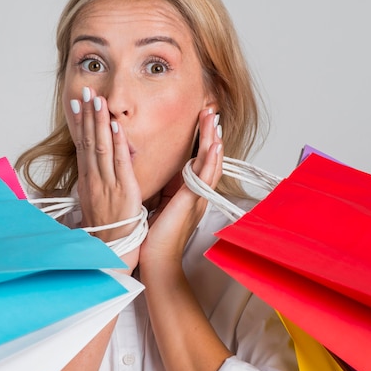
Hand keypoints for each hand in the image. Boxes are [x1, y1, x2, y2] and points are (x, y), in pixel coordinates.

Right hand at [66, 86, 142, 271]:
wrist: (112, 249)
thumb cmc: (106, 226)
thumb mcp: (94, 199)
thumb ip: (94, 179)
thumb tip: (93, 163)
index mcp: (87, 180)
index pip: (81, 145)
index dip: (79, 123)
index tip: (76, 103)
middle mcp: (94, 179)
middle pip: (89, 141)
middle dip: (88, 115)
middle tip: (87, 91)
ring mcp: (108, 183)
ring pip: (101, 147)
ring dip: (99, 122)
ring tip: (98, 100)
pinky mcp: (124, 190)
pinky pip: (120, 163)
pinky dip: (117, 143)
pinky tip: (115, 126)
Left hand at [141, 108, 222, 267]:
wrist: (155, 259)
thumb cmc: (155, 236)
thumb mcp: (161, 204)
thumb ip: (166, 187)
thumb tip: (164, 172)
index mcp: (189, 193)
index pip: (200, 160)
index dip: (203, 139)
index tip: (202, 120)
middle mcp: (198, 193)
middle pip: (209, 157)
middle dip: (210, 133)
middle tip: (210, 110)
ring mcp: (198, 198)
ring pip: (211, 163)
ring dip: (213, 140)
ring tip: (214, 119)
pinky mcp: (193, 202)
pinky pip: (205, 177)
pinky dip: (211, 160)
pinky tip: (215, 145)